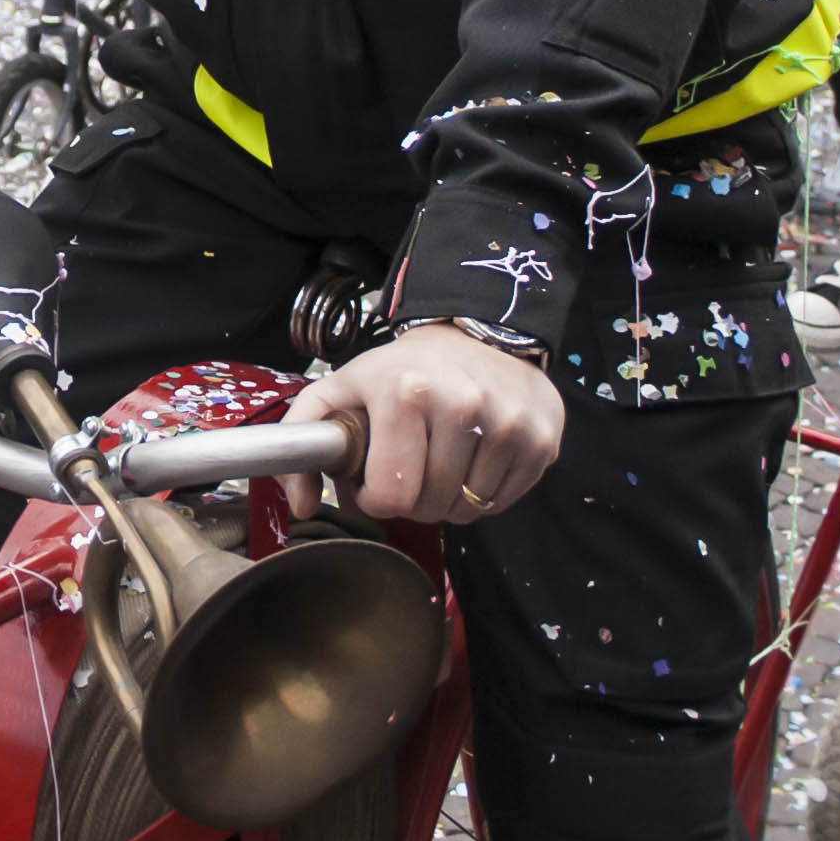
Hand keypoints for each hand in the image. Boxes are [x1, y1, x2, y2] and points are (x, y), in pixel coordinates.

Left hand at [287, 325, 564, 528]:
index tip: (376, 480)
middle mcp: (462, 405)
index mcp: (405, 392)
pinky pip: (502, 503)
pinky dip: (483, 493)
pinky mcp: (541, 440)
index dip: (375, 498)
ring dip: (449, 499)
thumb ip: (303, 440)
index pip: (391, 495)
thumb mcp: (342, 388)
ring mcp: (508, 424)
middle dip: (412, 499)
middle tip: (410, 467)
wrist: (478, 330)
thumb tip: (298, 504)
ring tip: (441, 460)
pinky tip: (473, 458)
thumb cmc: (403, 369)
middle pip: (430, 508)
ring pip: (467, 510)